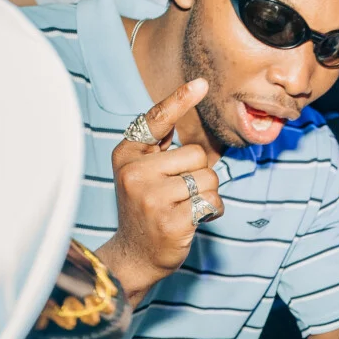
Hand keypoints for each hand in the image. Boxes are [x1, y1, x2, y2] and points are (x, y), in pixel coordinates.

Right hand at [99, 77, 221, 302]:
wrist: (134, 256)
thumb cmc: (145, 208)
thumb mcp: (140, 173)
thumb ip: (156, 147)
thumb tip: (179, 112)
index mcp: (127, 155)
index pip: (157, 120)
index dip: (180, 100)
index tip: (201, 83)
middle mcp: (135, 173)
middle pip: (195, 154)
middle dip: (198, 173)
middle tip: (179, 194)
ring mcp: (152, 197)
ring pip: (208, 178)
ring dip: (206, 194)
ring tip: (185, 207)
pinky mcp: (171, 220)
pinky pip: (212, 201)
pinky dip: (212, 211)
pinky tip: (194, 220)